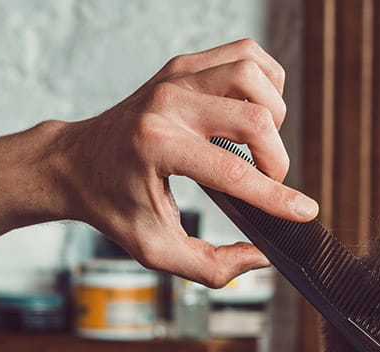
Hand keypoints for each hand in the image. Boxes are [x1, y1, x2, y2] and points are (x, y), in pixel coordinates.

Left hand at [49, 39, 316, 287]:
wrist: (74, 162)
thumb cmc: (112, 205)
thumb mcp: (156, 250)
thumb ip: (212, 266)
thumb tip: (261, 257)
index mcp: (156, 146)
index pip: (235, 172)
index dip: (278, 197)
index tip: (305, 212)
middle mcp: (168, 103)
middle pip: (255, 118)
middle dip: (277, 159)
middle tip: (269, 182)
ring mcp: (177, 78)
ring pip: (254, 76)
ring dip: (274, 114)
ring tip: (262, 144)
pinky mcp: (184, 66)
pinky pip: (245, 56)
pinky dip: (265, 81)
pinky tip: (257, 110)